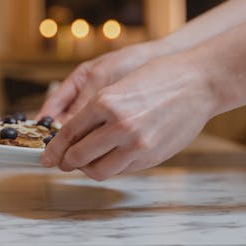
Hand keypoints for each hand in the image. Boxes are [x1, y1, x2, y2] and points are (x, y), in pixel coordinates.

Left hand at [40, 51, 216, 179]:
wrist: (198, 82)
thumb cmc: (161, 76)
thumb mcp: (120, 84)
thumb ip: (99, 109)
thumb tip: (76, 133)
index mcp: (106, 102)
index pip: (70, 133)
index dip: (55, 148)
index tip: (47, 156)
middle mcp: (118, 125)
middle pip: (79, 156)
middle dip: (67, 162)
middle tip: (62, 162)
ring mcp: (136, 144)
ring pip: (98, 170)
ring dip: (87, 169)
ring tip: (85, 163)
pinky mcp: (151, 157)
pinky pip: (121, 170)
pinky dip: (110, 167)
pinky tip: (108, 159)